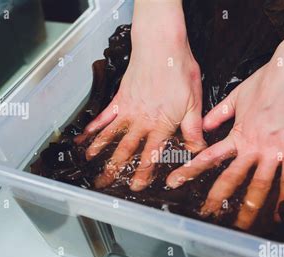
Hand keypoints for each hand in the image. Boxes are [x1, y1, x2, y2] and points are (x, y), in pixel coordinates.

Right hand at [75, 0, 205, 190]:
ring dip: (102, 151)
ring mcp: (128, 110)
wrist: (162, 45)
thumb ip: (193, 129)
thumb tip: (198, 150)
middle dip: (117, 168)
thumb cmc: (180, 71)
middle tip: (106, 182)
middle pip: (127, 149)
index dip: (144, 171)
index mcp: (161, 124)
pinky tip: (85, 137)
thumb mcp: (194, 102)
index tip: (136, 185)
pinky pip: (104, 116)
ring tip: (91, 164)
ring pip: (112, 136)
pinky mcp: (120, 99)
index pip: (152, 153)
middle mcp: (141, 120)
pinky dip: (94, 128)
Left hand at [166, 45, 283, 229]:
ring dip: (250, 206)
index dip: (190, 171)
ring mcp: (273, 151)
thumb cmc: (268, 80)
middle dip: (217, 198)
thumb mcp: (237, 96)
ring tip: (243, 223)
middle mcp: (252, 147)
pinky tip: (281, 212)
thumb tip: (204, 125)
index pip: (208, 157)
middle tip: (208, 213)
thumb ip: (219, 114)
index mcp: (238, 134)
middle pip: (231, 178)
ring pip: (259, 184)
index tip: (175, 182)